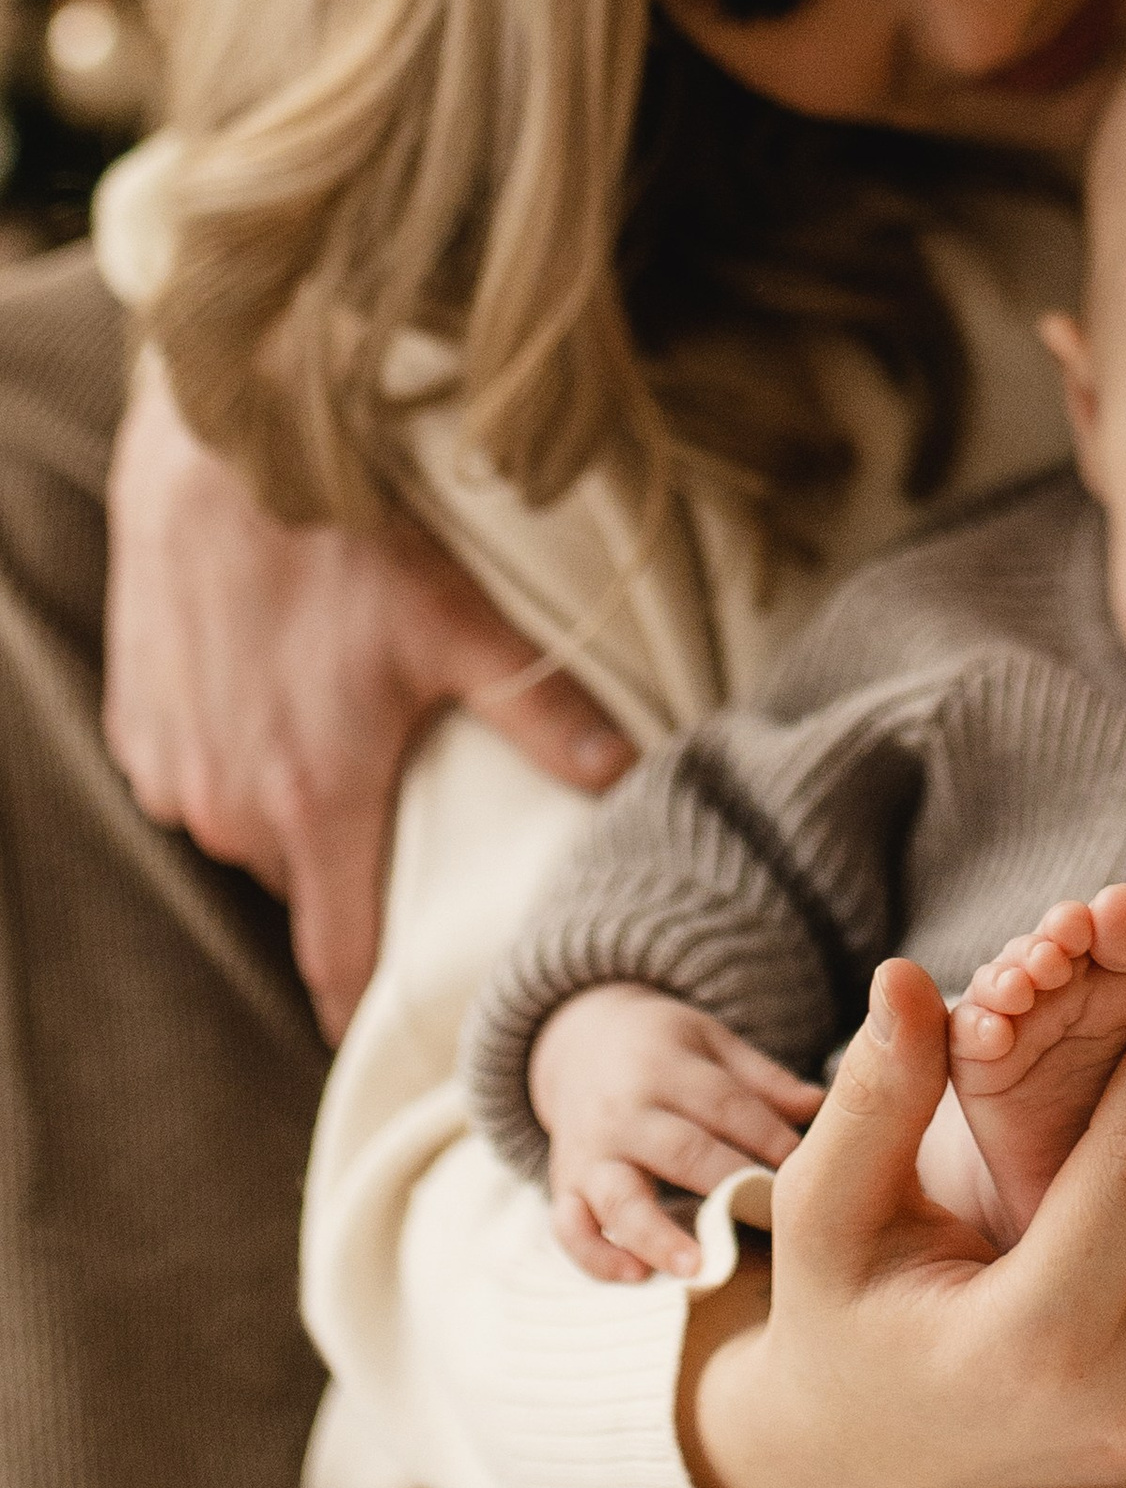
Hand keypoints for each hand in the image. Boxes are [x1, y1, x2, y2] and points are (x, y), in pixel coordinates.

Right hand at [104, 348, 633, 1037]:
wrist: (217, 459)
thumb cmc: (342, 542)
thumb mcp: (459, 626)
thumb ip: (544, 715)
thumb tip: (628, 775)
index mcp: (313, 806)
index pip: (338, 957)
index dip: (369, 1002)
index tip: (397, 1028)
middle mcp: (229, 809)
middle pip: (302, 880)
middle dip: (347, 858)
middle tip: (391, 808)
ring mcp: (171, 773)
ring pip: (245, 829)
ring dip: (286, 805)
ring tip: (332, 735)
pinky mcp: (135, 731)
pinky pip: (192, 781)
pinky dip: (230, 760)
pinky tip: (268, 700)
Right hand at [528, 985, 823, 1286]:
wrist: (575, 1042)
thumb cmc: (660, 1049)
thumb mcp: (709, 1042)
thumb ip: (763, 1079)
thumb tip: (821, 1106)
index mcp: (666, 1066)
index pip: (725, 1105)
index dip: (768, 1138)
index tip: (807, 1171)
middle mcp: (624, 1111)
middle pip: (680, 1151)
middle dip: (726, 1185)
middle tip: (770, 1221)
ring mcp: (590, 1152)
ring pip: (620, 1198)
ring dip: (658, 1235)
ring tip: (697, 1269)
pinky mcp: (564, 1186)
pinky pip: (570, 1228)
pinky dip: (595, 1257)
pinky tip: (634, 1278)